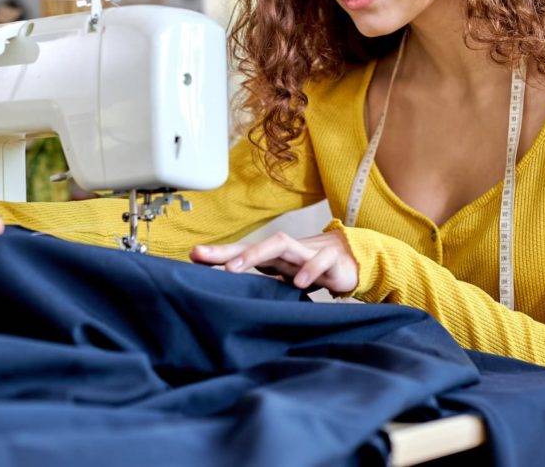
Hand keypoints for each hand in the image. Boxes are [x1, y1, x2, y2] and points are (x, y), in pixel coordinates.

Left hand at [189, 229, 357, 295]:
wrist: (351, 263)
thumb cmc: (310, 271)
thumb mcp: (284, 282)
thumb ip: (262, 288)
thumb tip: (232, 300)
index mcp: (274, 258)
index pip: (243, 252)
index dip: (219, 254)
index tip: (193, 255)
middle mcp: (287, 251)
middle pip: (256, 244)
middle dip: (232, 251)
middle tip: (207, 260)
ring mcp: (309, 251)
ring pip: (282, 243)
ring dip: (257, 253)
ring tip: (236, 268)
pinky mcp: (332, 259)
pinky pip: (321, 259)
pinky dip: (310, 268)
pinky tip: (298, 282)